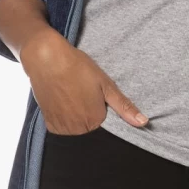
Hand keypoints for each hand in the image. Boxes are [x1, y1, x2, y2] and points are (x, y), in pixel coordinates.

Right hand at [20, 31, 148, 134]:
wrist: (45, 58)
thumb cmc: (77, 68)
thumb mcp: (105, 85)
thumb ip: (124, 106)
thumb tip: (143, 123)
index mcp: (95, 121)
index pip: (107, 128)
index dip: (103, 113)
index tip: (97, 100)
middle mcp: (77, 129)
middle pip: (90, 129)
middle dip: (91, 116)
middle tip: (84, 95)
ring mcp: (61, 127)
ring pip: (76, 130)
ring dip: (77, 119)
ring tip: (74, 97)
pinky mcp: (49, 123)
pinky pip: (62, 128)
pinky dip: (64, 119)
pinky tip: (64, 102)